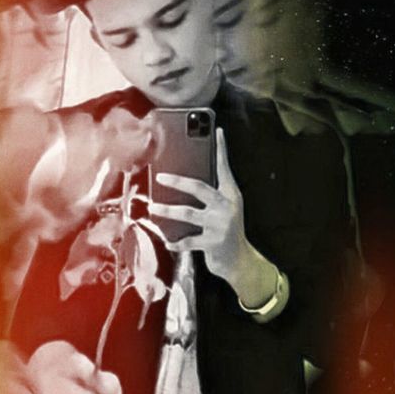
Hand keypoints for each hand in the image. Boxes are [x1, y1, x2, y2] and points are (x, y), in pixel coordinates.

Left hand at [148, 128, 279, 308]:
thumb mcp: (225, 211)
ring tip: (153, 207)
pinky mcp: (213, 243)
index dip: (222, 150)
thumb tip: (187, 182)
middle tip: (160, 176)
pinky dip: (176, 242)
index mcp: (231, 196)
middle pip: (200, 188)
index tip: (218, 131)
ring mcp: (220, 225)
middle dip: (178, 181)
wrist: (241, 262)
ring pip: (188, 213)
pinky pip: (189, 241)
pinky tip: (168, 242)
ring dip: (168, 210)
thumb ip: (212, 197)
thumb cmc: (227, 233)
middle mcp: (227, 207)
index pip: (225, 169)